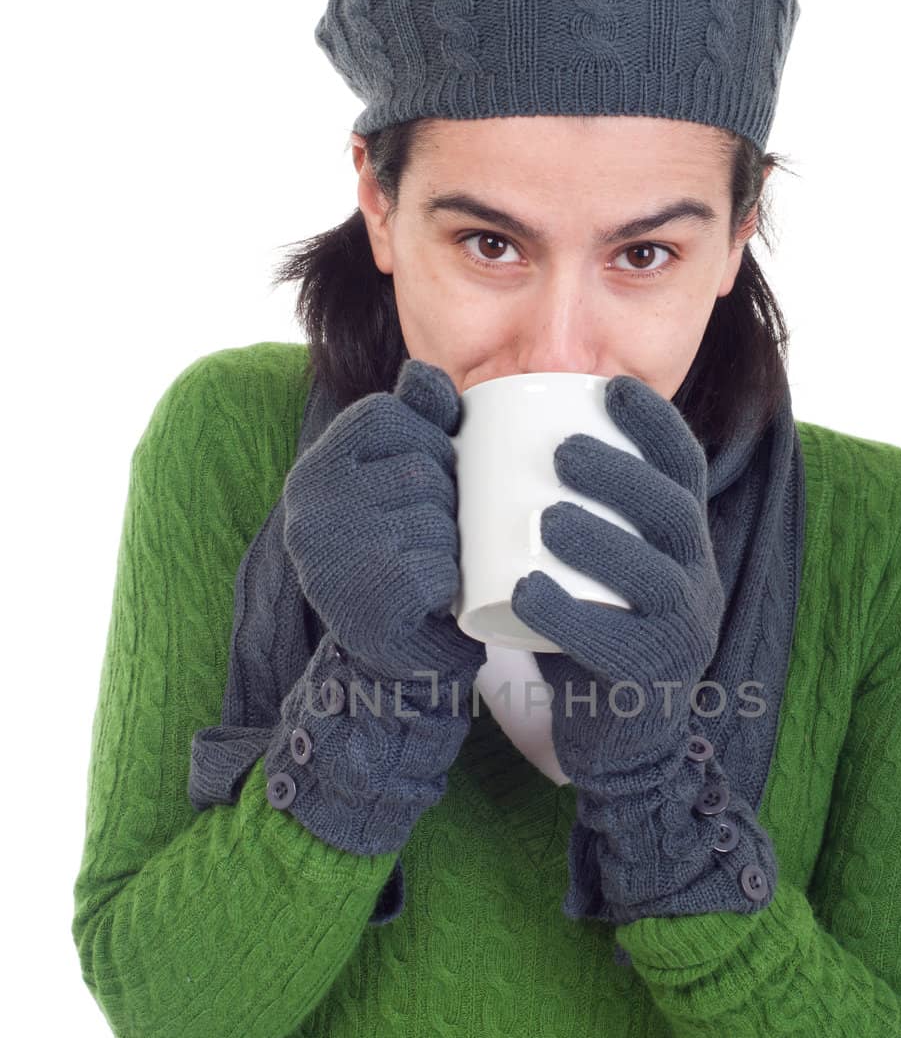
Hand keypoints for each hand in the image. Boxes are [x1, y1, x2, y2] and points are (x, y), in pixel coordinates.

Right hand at [281, 357, 485, 698]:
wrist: (394, 663)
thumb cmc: (402, 559)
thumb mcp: (397, 484)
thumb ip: (411, 420)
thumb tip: (427, 374)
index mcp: (316, 469)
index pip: (386, 412)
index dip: (427, 439)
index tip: (432, 477)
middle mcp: (312, 505)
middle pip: (420, 466)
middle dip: (445, 501)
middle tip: (434, 536)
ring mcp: (334, 552)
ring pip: (435, 517)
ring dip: (452, 545)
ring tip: (432, 567)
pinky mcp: (366, 598)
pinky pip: (439, 566)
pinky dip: (450, 584)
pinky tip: (432, 598)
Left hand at [510, 373, 723, 789]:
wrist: (617, 742)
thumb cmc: (590, 638)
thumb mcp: (593, 572)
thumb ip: (571, 513)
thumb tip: (498, 436)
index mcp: (684, 545)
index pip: (686, 472)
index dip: (656, 425)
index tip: (610, 389)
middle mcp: (697, 582)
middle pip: (675, 514)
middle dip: (622, 474)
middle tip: (561, 451)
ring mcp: (681, 634)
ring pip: (655, 576)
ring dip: (601, 539)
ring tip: (546, 517)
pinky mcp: (651, 681)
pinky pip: (616, 644)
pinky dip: (567, 614)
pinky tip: (525, 590)